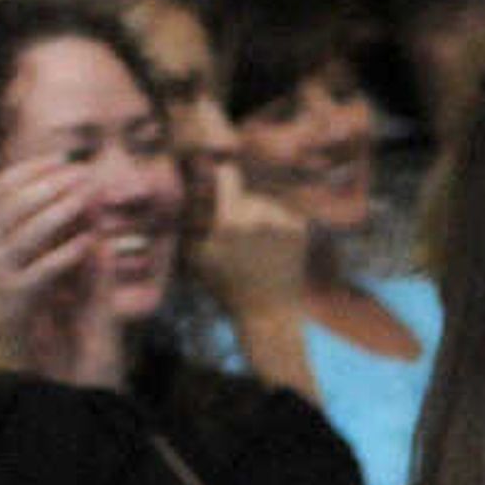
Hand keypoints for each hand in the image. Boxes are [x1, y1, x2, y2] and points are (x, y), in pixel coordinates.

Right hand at [0, 157, 114, 384]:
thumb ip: (3, 221)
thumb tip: (33, 189)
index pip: (3, 185)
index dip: (33, 168)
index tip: (61, 159)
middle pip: (21, 201)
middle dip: (55, 183)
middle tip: (84, 174)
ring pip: (34, 230)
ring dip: (64, 209)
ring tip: (89, 197)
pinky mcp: (16, 296)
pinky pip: (47, 268)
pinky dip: (69, 251)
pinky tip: (89, 240)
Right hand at [192, 158, 314, 315]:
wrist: (269, 313)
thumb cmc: (226, 287)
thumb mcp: (197, 257)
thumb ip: (189, 222)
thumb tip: (184, 190)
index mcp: (231, 219)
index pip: (228, 171)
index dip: (222, 173)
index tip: (219, 178)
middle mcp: (259, 214)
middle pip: (246, 190)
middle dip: (239, 204)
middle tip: (237, 234)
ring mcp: (283, 220)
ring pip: (265, 201)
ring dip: (258, 214)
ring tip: (256, 245)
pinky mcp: (300, 227)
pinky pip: (284, 212)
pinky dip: (277, 223)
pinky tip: (272, 246)